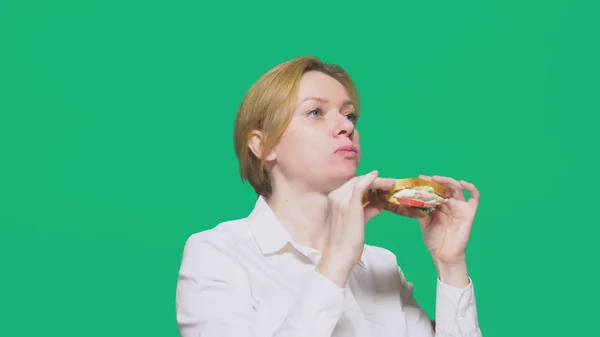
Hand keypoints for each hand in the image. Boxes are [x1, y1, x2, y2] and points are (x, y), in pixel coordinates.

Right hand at [316, 170, 394, 286]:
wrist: (338, 256)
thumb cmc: (346, 243)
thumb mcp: (358, 223)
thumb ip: (368, 211)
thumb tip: (379, 205)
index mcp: (334, 200)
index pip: (352, 185)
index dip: (368, 182)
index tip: (382, 185)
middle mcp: (336, 197)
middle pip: (356, 181)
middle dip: (375, 181)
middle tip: (390, 183)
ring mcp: (341, 200)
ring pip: (360, 182)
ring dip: (377, 181)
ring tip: (391, 184)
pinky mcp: (350, 206)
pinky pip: (360, 186)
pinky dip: (370, 180)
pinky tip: (378, 178)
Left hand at [417, 175, 479, 267]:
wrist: (443, 255)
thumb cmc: (434, 240)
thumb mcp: (424, 223)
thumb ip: (421, 210)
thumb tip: (414, 198)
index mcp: (439, 206)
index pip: (435, 190)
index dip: (428, 184)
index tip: (419, 179)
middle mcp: (450, 204)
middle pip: (446, 187)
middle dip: (436, 181)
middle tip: (427, 178)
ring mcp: (460, 207)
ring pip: (457, 188)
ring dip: (448, 181)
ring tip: (437, 179)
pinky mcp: (469, 213)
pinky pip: (474, 198)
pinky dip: (471, 188)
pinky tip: (462, 183)